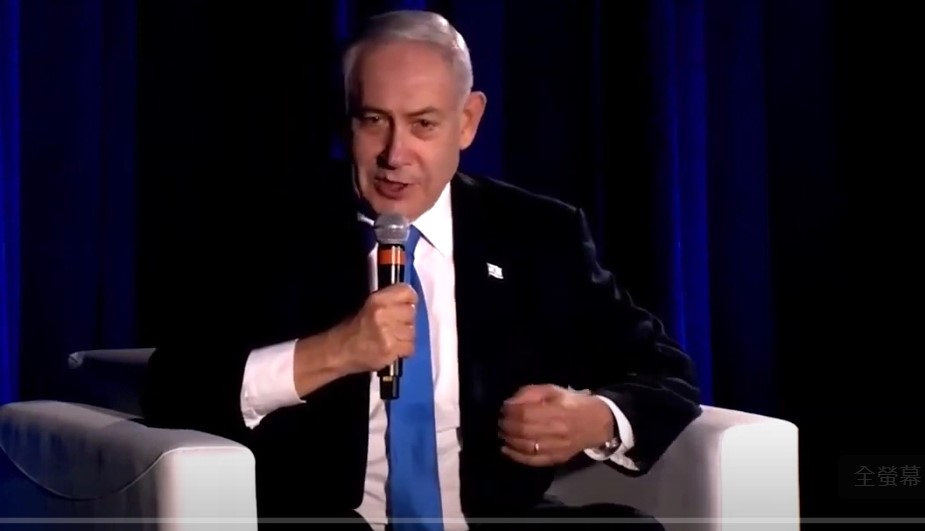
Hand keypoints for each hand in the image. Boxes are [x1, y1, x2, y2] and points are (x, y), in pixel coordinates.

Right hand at [335, 283, 417, 373]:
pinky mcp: (390, 349)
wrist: (340, 350)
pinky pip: (410, 347)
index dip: (409, 300)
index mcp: (377, 299)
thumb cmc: (353, 329)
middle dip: (406, 320)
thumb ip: (390, 302)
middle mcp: (383, 313)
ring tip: (392, 338)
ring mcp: (387, 332)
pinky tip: (392, 348)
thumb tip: (411, 303)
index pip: (407, 292)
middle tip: (395, 326)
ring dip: (405, 336)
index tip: (407, 305)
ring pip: (412, 331)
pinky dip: (404, 349)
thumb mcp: (369, 305)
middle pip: (411, 312)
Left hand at [498, 384, 614, 466]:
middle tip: (499, 421)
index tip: (502, 408)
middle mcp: (557, 431)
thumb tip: (510, 403)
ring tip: (502, 433)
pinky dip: (516, 456)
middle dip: (506, 426)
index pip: (525, 413)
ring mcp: (557, 447)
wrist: (597, 423)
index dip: (509, 411)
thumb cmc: (572, 403)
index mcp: (557, 410)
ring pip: (526, 446)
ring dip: (508, 440)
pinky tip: (506, 449)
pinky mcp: (557, 458)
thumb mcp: (553, 390)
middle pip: (523, 430)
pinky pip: (533, 461)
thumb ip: (531, 393)